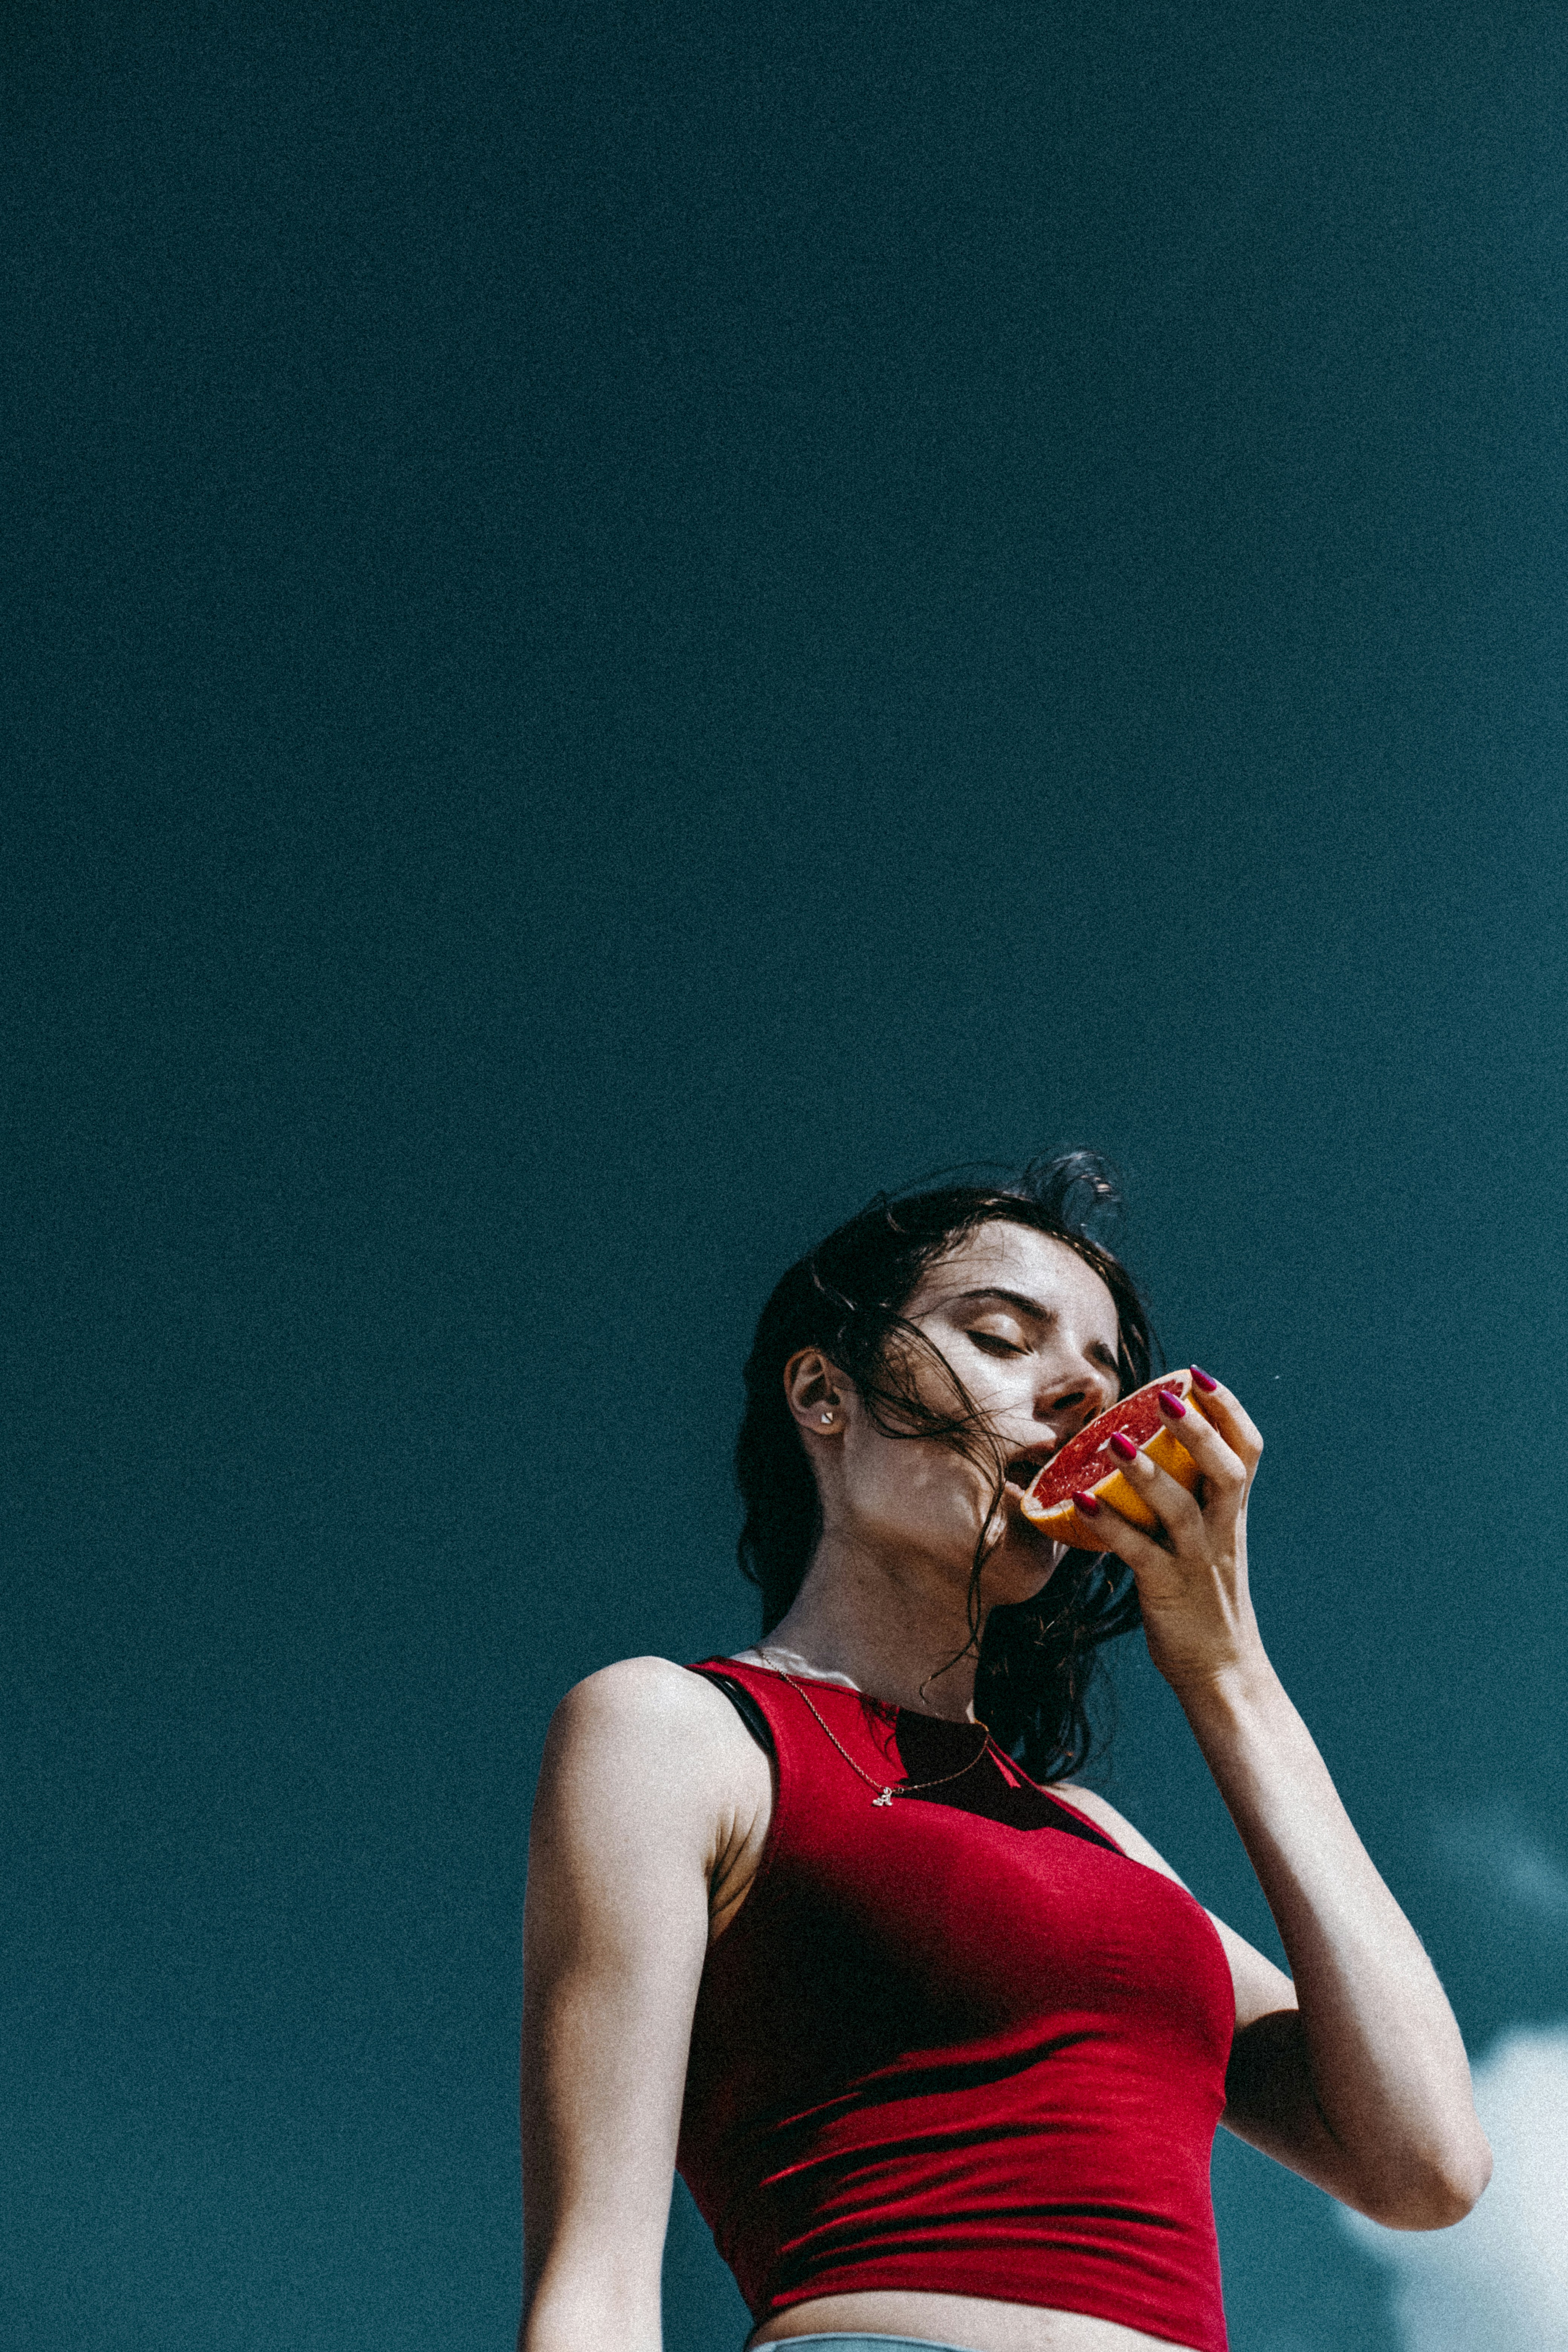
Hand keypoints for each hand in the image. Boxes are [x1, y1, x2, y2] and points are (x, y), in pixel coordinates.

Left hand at [1086, 1372, 1265, 1695]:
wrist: (1223, 1674)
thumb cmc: (1205, 1602)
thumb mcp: (1209, 1544)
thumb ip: (1192, 1504)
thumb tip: (1144, 1460)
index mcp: (1233, 1516)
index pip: (1247, 1453)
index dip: (1229, 1411)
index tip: (1199, 1375)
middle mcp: (1222, 1532)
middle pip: (1226, 1471)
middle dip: (1200, 1429)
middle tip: (1167, 1393)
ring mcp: (1197, 1562)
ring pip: (1182, 1510)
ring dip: (1148, 1473)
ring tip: (1115, 1444)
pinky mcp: (1168, 1590)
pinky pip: (1139, 1553)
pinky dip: (1110, 1526)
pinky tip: (1080, 1503)